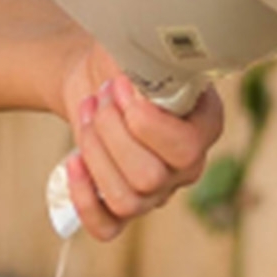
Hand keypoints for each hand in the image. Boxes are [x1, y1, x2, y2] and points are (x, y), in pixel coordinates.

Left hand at [56, 41, 225, 241]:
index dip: (145, 122)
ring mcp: (156, 193)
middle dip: (112, 132)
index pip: (186, 148)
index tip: (120, 86)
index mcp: (204, 126)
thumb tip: (134, 74)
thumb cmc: (123, 61)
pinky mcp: (122, 206)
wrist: (97, 77)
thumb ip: (144, 60)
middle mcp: (186, 167)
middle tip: (100, 97)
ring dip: (95, 152)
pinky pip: (106, 227)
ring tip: (87, 113)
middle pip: (150, 177)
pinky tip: (72, 161)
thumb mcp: (136, 49)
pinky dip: (84, 198)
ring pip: (127, 200)